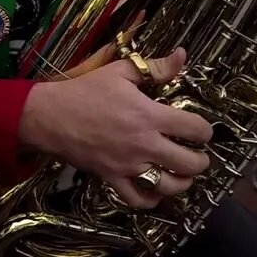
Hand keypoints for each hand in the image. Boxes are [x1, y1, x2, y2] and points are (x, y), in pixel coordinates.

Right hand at [17, 46, 212, 208]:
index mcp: (149, 115)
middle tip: (199, 156)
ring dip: (182, 183)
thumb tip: (182, 55)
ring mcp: (129, 165)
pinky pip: (137, 199)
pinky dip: (151, 200)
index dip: (206, 130)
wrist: (50, 115)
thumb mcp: (121, 72)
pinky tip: (156, 192)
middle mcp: (144, 144)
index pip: (194, 129)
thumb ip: (155, 67)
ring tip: (184, 176)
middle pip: (189, 163)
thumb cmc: (85, 91)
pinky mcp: (112, 178)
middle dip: (201, 161)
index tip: (203, 130)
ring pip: (169, 186)